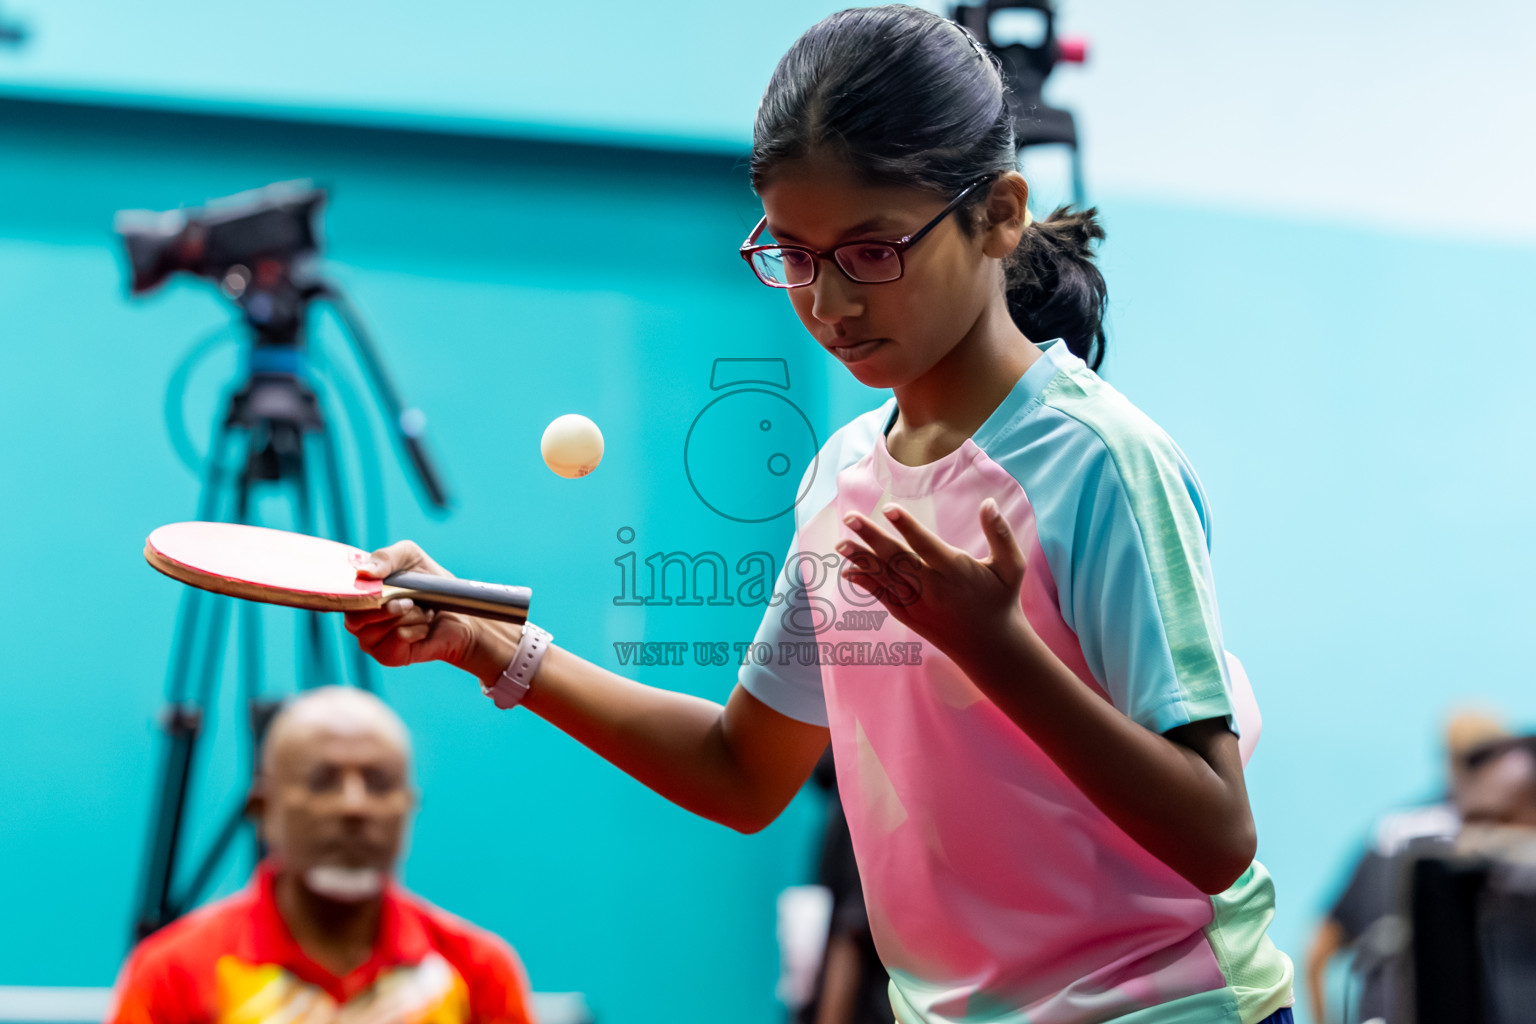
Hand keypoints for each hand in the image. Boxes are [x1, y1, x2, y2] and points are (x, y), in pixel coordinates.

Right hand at [344, 541, 516, 677]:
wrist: (461, 614)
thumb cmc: (431, 584)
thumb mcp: (411, 557)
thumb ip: (386, 557)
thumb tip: (363, 572)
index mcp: (359, 594)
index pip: (338, 599)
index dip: (351, 595)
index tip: (375, 588)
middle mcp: (359, 619)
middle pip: (353, 619)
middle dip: (386, 607)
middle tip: (410, 600)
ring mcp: (371, 640)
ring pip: (375, 631)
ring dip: (407, 617)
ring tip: (422, 612)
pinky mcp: (388, 656)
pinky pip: (394, 642)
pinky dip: (415, 630)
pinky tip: (424, 627)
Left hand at [836, 499, 1030, 661]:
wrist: (991, 647)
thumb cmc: (1001, 599)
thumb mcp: (1011, 566)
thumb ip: (1000, 534)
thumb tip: (989, 502)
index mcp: (956, 571)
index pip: (926, 545)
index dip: (908, 527)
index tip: (889, 509)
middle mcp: (933, 589)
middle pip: (897, 560)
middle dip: (871, 538)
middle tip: (850, 518)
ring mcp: (918, 605)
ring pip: (885, 578)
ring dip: (861, 560)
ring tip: (840, 543)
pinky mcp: (910, 617)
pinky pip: (883, 598)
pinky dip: (866, 584)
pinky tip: (848, 571)